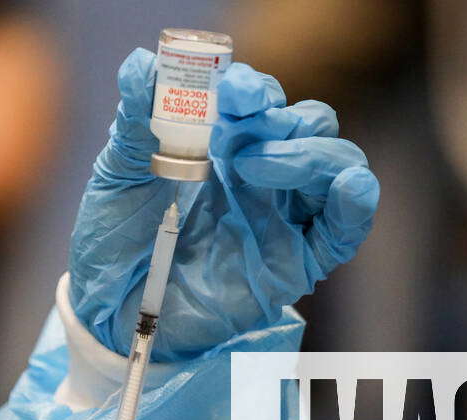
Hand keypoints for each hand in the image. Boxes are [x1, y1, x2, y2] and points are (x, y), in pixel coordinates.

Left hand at [69, 49, 378, 360]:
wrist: (111, 308)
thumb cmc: (116, 239)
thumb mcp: (118, 175)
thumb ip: (136, 122)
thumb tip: (140, 65)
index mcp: (224, 145)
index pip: (263, 102)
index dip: (255, 89)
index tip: (231, 92)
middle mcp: (261, 175)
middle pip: (307, 125)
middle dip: (282, 119)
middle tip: (241, 132)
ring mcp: (281, 216)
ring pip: (335, 165)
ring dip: (310, 154)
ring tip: (256, 168)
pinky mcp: (294, 262)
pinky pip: (343, 230)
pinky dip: (356, 203)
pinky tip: (348, 188)